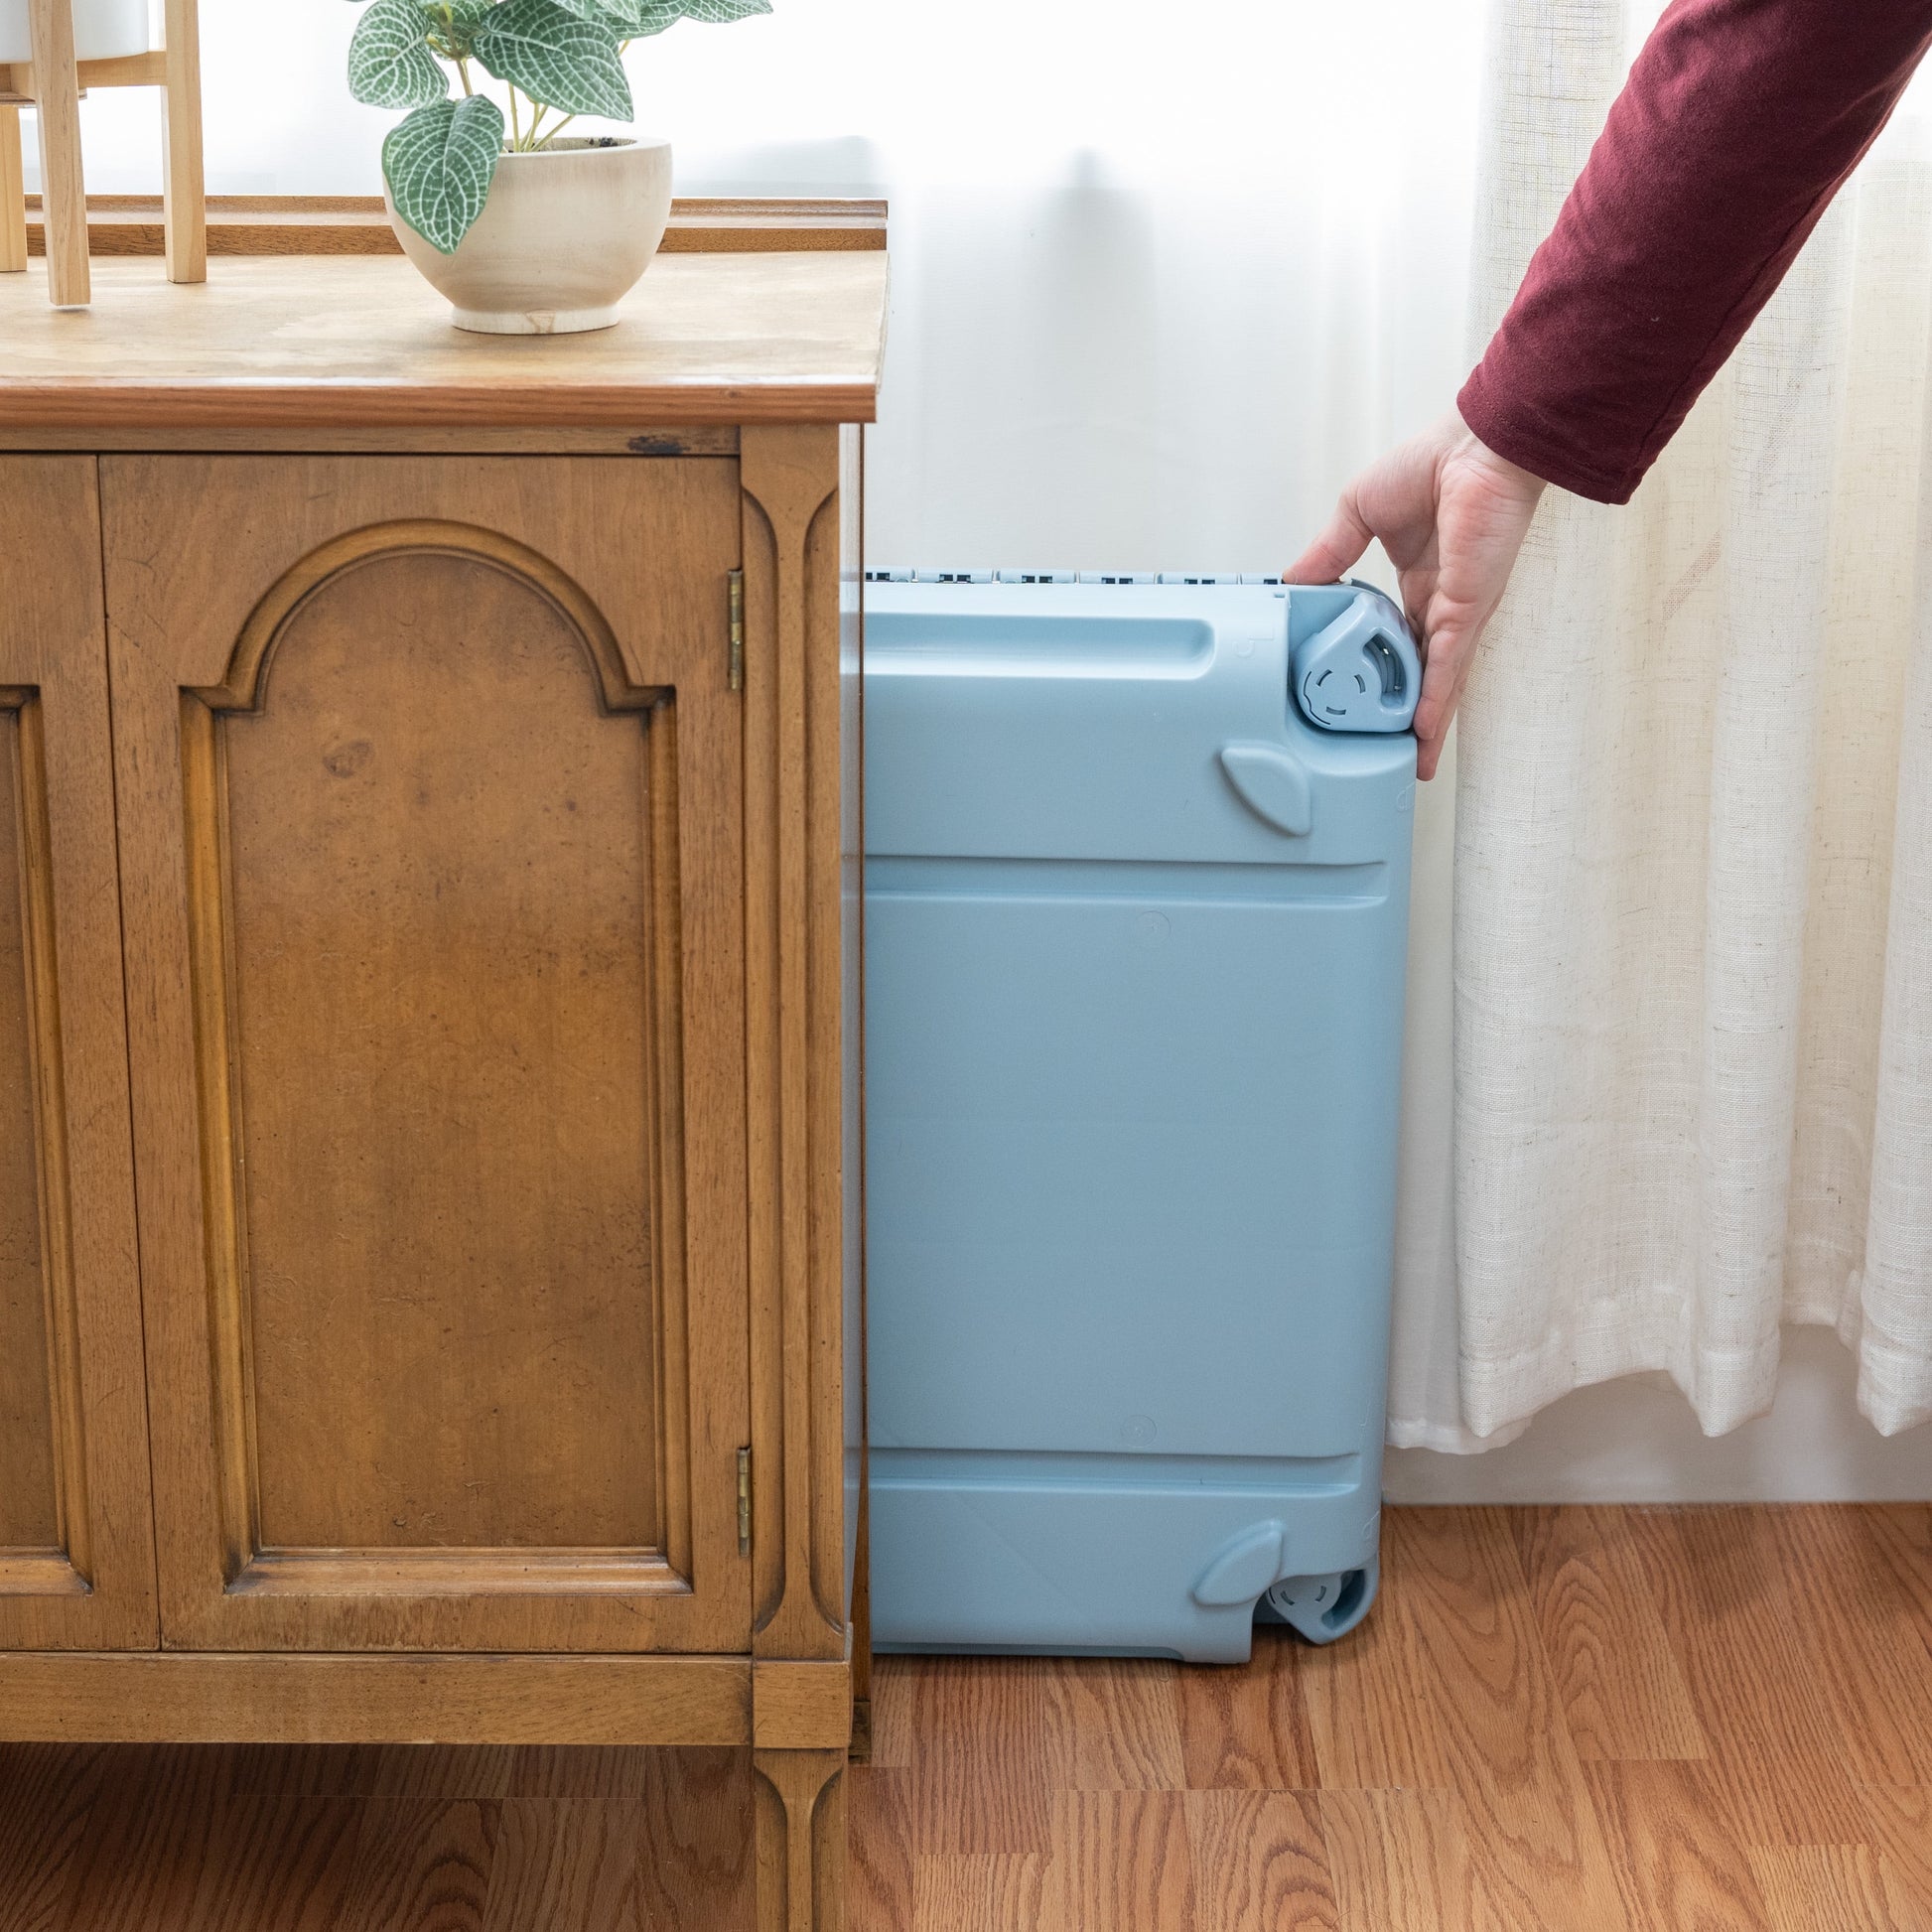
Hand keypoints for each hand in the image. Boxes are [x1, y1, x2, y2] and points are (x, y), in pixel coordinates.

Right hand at [1286, 412, 1544, 780]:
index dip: (1377, 669)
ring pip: (1436, 681)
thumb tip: (1291, 583)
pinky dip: (1435, 701)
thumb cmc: (1431, 462)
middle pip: (1417, 671)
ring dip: (1424, 723)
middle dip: (1404, 710)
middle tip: (1385, 746)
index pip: (1392, 638)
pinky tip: (1420, 733)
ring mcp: (1456, 612)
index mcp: (1416, 578)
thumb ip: (1326, 554)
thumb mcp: (1356, 513)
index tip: (1356, 696)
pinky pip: (1448, 666)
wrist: (1478, 446)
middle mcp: (1439, 603)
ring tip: (1409, 762)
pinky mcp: (1467, 610)